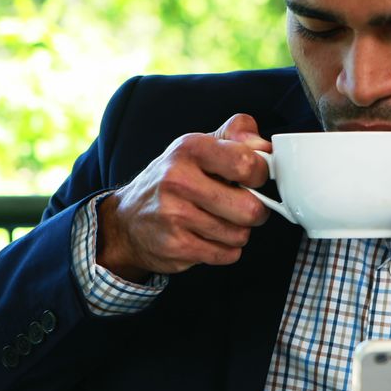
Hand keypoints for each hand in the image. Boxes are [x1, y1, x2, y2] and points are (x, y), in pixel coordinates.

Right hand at [96, 114, 272, 280]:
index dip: (260, 174)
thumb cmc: (172, 181)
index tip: (254, 178)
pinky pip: (227, 254)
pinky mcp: (177, 247)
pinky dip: (224, 249)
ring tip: (218, 220)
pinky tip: (207, 237)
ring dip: (237, 231)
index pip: (247, 163)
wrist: (127, 221)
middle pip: (250, 208)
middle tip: (242, 205)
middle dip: (255, 210)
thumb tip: (264, 146)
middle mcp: (179, 180)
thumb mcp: (198, 146)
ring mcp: (175, 216)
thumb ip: (235, 135)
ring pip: (240, 234)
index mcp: (190, 148)